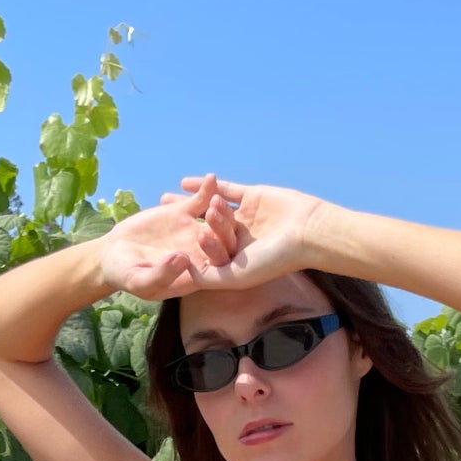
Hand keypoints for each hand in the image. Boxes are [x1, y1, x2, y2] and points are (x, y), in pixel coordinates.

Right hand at [92, 175, 244, 300]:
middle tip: (216, 214)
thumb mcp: (140, 281)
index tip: (205, 238)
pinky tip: (211, 178)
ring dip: (219, 208)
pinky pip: (202, 201)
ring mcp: (196, 232)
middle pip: (223, 241)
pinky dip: (207, 190)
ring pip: (216, 219)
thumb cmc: (126, 276)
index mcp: (196, 276)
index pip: (215, 267)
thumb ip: (162, 275)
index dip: (215, 252)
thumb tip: (183, 259)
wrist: (116, 252)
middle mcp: (202, 254)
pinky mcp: (187, 213)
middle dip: (222, 228)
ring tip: (216, 196)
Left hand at [162, 174, 325, 289]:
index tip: (163, 251)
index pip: (207, 257)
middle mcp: (241, 240)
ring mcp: (246, 217)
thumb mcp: (235, 276)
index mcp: (238, 261)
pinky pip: (225, 190)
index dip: (187, 255)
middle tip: (155, 221)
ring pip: (212, 210)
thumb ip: (208, 277)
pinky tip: (185, 183)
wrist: (306, 232)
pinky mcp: (252, 196)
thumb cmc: (273, 260)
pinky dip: (207, 186)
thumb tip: (183, 274)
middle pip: (205, 233)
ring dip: (190, 205)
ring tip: (164, 199)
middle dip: (182, 228)